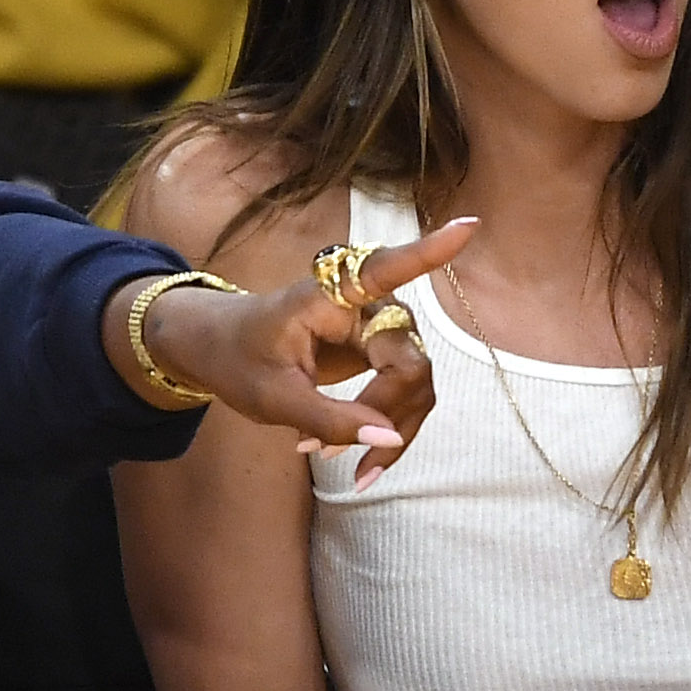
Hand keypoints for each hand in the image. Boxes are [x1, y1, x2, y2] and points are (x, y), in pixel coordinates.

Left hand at [125, 220, 481, 478]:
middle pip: (410, 362)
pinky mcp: (380, 353)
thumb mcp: (271, 397)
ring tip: (345, 466)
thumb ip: (328, 419)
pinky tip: (354, 456)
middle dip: (388, 417)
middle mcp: (365, 305)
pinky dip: (386, 429)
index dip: (428, 252)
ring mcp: (378, 329)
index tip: (468, 225)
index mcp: (330, 296)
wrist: (221, 351)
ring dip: (391, 431)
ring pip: (417, 385)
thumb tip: (387, 438)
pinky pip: (405, 395)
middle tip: (344, 461)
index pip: (386, 270)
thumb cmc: (239, 359)